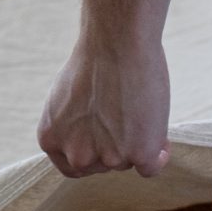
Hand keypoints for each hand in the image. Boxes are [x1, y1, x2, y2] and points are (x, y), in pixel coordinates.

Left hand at [38, 30, 170, 179]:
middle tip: (126, 119)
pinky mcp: (139, 155)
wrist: (116, 43)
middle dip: (115, 147)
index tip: (105, 141)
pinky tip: (160, 138)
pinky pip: (151, 167)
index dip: (93, 153)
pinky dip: (158, 155)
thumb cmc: (94, 59)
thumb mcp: (68, 98)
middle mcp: (77, 154)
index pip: (73, 165)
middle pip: (103, 164)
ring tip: (140, 109)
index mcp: (51, 139)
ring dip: (137, 144)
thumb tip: (92, 136)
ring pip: (129, 162)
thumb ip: (74, 125)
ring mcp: (109, 158)